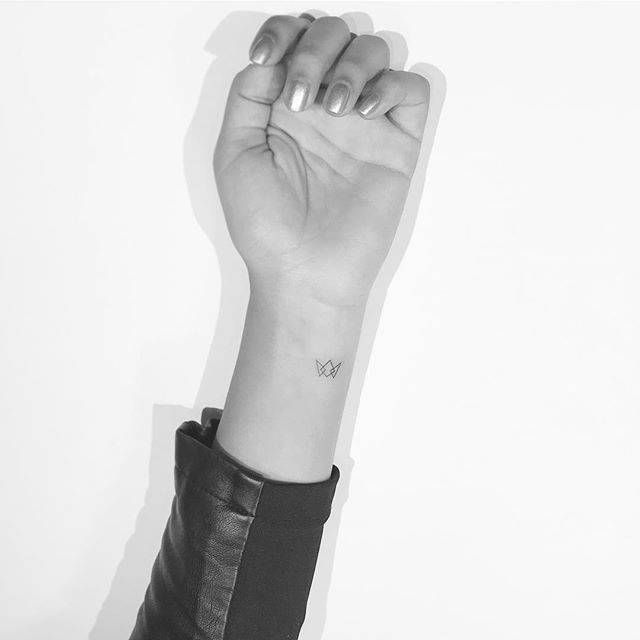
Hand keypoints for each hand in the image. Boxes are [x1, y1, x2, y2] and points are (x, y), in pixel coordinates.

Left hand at [214, 13, 429, 307]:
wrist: (303, 271)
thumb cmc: (265, 224)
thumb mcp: (235, 153)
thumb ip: (247, 95)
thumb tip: (274, 57)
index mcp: (284, 106)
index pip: (292, 38)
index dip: (282, 32)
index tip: (268, 60)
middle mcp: (324, 108)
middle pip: (334, 33)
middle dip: (316, 48)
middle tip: (300, 97)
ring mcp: (363, 125)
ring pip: (375, 51)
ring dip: (351, 64)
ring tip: (334, 110)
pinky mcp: (396, 146)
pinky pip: (411, 89)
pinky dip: (392, 84)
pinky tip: (365, 112)